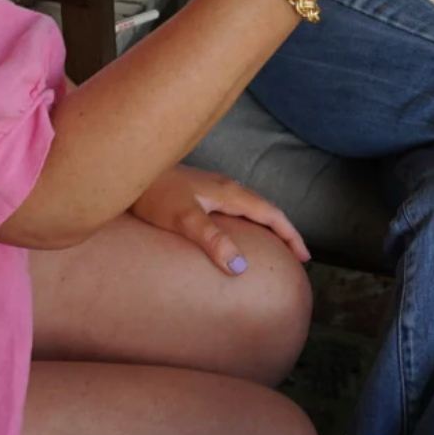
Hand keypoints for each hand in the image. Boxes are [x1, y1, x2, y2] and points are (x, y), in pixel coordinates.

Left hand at [131, 164, 309, 275]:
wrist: (130, 169)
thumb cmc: (155, 195)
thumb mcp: (184, 219)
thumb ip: (212, 239)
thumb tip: (242, 266)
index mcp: (230, 193)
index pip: (271, 214)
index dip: (290, 235)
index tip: (303, 257)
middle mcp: (227, 187)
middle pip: (266, 209)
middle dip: (284, 231)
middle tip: (297, 255)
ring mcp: (215, 187)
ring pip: (252, 207)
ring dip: (268, 225)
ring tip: (274, 246)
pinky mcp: (202, 192)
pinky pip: (238, 207)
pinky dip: (250, 222)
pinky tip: (239, 232)